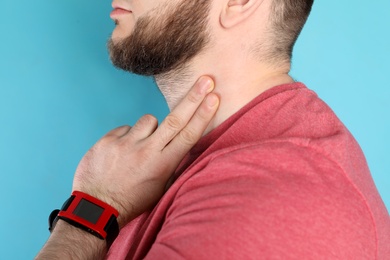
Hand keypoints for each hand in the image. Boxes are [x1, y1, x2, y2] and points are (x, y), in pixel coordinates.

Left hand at [72, 76, 218, 226]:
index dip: (203, 115)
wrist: (96, 208)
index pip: (188, 135)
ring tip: (139, 148)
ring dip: (148, 129)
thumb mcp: (159, 188)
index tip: (214, 97)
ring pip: (147, 120)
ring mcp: (126, 144)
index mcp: (163, 165)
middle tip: (206, 80)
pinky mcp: (108, 140)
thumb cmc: (132, 199)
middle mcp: (147, 152)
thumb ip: (171, 164)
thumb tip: (182, 145)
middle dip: (193, 98)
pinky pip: (125, 128)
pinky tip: (121, 153)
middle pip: (175, 119)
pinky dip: (127, 137)